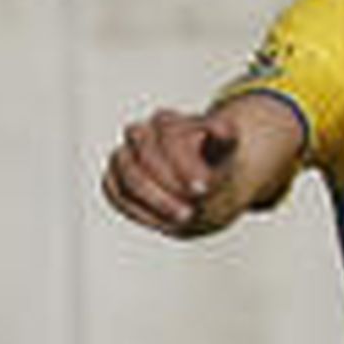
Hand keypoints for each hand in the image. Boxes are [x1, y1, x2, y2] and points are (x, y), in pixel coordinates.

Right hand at [101, 105, 241, 235]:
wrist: (204, 185)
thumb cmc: (214, 164)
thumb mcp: (227, 150)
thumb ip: (224, 137)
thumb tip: (221, 127)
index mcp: (167, 122)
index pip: (166, 135)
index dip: (183, 163)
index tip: (202, 188)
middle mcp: (139, 135)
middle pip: (143, 154)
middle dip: (168, 184)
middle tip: (192, 209)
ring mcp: (123, 156)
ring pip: (124, 174)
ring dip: (152, 200)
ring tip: (183, 217)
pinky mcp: (115, 180)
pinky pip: (115, 193)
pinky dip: (135, 209)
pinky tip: (163, 222)